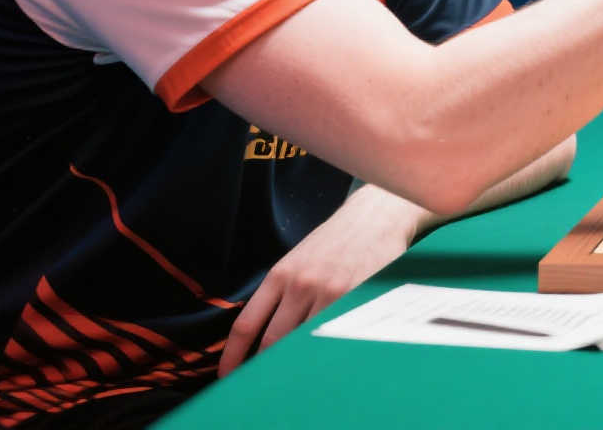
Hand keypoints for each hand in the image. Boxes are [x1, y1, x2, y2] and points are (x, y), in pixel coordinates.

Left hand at [218, 185, 427, 376]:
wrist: (374, 217)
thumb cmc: (335, 241)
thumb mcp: (298, 260)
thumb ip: (281, 293)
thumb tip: (260, 336)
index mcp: (280, 275)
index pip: (247, 325)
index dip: (233, 357)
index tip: (228, 375)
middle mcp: (301, 285)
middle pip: (272, 342)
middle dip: (265, 368)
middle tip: (262, 385)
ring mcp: (329, 293)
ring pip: (304, 341)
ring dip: (297, 363)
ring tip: (294, 379)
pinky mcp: (356, 297)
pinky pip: (334, 333)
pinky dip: (326, 349)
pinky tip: (325, 357)